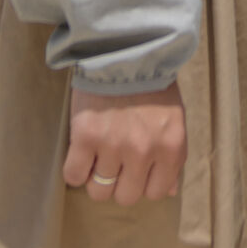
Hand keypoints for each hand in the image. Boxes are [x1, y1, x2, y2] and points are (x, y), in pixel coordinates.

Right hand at [64, 80, 186, 207]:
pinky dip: (75, 169)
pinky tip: (82, 152)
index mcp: (170, 147)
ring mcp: (113, 145)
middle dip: (119, 183)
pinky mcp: (85, 137)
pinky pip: (73, 176)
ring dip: (95, 177)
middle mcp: (143, 151)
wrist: (124, 50)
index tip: (136, 168)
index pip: (156, 193)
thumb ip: (173, 157)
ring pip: (98, 191)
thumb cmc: (152, 84)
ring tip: (97, 155)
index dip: (143, 182)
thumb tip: (168, 190)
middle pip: (126, 197)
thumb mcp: (173, 120)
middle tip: (115, 160)